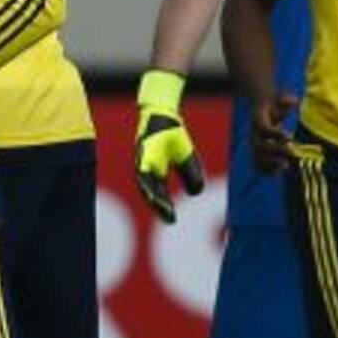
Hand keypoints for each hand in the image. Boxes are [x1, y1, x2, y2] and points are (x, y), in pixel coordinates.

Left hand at [134, 104, 204, 223]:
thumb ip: (191, 176)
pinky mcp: (142, 152)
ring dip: (151, 195)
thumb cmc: (173, 138)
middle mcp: (147, 170)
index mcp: (156, 174)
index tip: (172, 220)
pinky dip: (145, 178)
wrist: (166, 116)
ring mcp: (142, 161)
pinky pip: (141, 167)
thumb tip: (195, 194)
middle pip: (150, 192)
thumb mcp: (187, 160)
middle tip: (168, 217)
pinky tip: (149, 188)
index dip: (165, 208)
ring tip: (159, 206)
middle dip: (159, 206)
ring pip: (143, 183)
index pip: (160, 194)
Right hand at [249, 92, 298, 172]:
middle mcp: (253, 133)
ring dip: (270, 163)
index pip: (264, 129)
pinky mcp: (255, 151)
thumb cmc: (272, 103)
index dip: (276, 134)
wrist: (259, 107)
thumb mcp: (279, 98)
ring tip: (285, 166)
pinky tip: (278, 173)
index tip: (291, 137)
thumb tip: (293, 101)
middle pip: (260, 146)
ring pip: (257, 157)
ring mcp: (253, 143)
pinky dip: (265, 170)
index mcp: (258, 120)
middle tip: (293, 153)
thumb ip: (286, 100)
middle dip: (276, 151)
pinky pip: (257, 163)